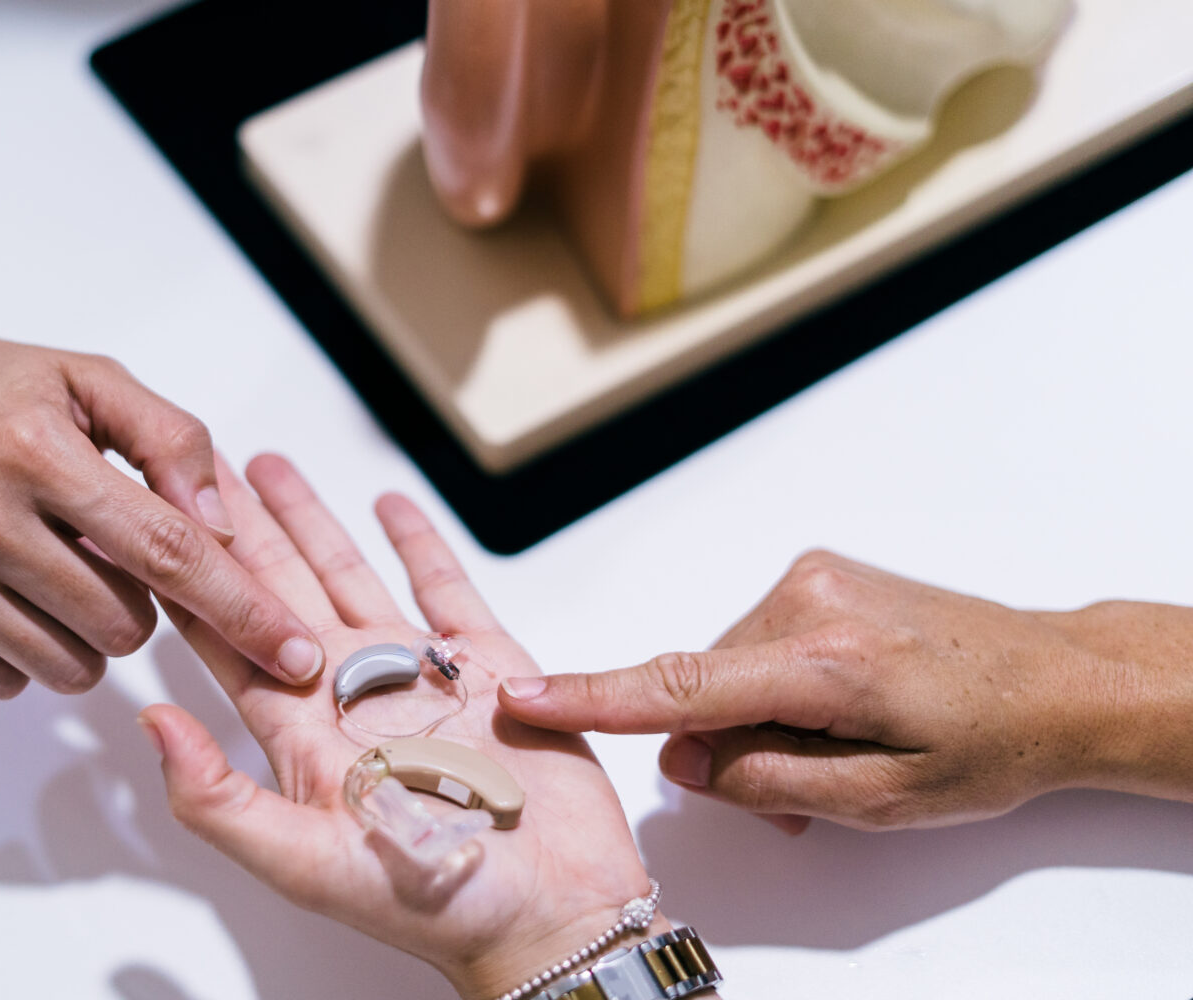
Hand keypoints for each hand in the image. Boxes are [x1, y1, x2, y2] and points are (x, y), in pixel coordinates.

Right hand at [0, 256, 323, 696]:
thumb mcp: (91, 381)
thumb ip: (173, 443)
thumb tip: (225, 532)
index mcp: (35, 450)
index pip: (169, 552)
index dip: (244, 610)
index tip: (298, 655)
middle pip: (125, 624)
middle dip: (142, 602)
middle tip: (102, 546)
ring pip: (70, 667)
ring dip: (87, 630)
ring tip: (53, 564)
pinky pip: (6, 681)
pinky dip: (25, 648)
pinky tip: (5, 587)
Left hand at [140, 455, 681, 999]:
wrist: (554, 915)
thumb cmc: (437, 908)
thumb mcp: (308, 862)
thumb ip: (220, 797)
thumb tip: (149, 721)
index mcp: (305, 735)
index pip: (228, 640)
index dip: (188, 580)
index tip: (149, 522)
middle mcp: (354, 695)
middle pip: (278, 590)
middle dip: (240, 528)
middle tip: (198, 464)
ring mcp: (420, 676)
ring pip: (349, 575)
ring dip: (310, 521)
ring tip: (271, 467)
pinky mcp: (488, 667)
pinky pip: (444, 586)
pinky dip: (416, 541)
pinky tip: (389, 504)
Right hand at [499, 549, 1192, 832]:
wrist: (1057, 677)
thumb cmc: (991, 742)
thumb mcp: (886, 800)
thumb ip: (771, 781)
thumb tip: (686, 760)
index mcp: (828, 663)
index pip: (683, 685)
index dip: (595, 698)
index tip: (524, 698)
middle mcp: (808, 601)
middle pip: (707, 689)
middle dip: (730, 748)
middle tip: (802, 795)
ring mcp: (811, 578)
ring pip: (729, 669)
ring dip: (756, 720)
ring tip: (833, 751)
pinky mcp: (816, 574)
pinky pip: (755, 644)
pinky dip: (772, 687)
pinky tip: (830, 710)